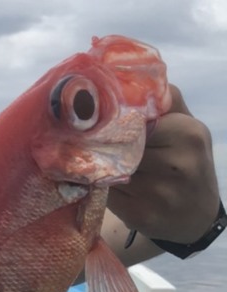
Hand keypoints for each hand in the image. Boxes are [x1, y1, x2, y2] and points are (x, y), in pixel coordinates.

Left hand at [107, 86, 219, 243]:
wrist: (197, 215)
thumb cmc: (186, 161)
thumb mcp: (186, 126)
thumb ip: (164, 100)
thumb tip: (128, 76)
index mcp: (189, 133)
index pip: (136, 118)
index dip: (116, 121)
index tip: (101, 120)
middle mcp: (178, 164)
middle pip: (120, 144)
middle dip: (105, 144)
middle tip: (94, 142)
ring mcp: (160, 193)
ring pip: (109, 168)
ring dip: (101, 166)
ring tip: (109, 164)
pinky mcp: (141, 215)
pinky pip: (106, 193)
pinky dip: (102, 188)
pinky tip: (112, 186)